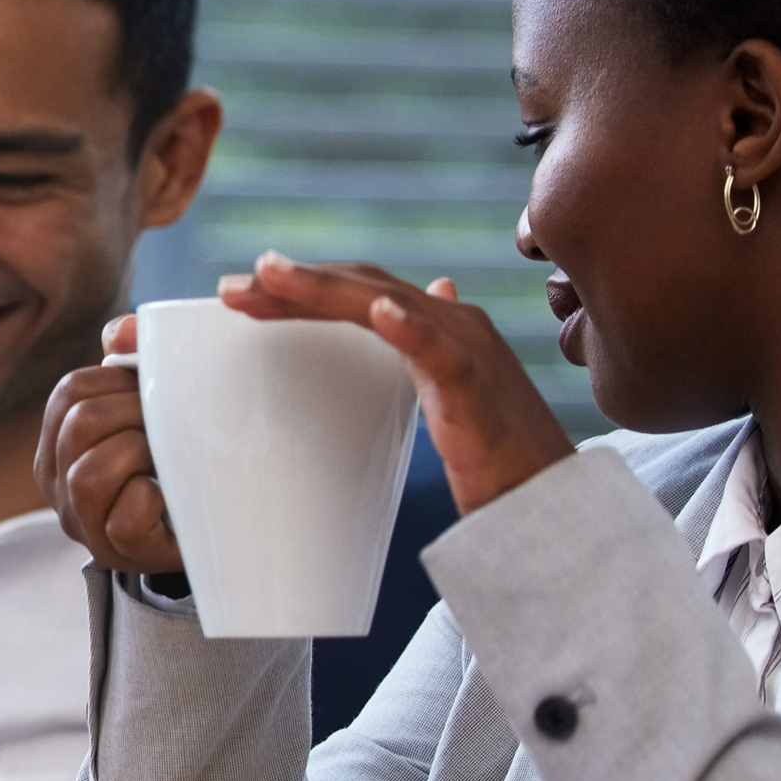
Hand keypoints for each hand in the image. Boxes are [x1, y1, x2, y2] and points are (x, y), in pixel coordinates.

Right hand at [37, 314, 185, 573]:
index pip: (70, 391)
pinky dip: (152, 500)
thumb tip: (122, 331)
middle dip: (136, 413)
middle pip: (79, 423)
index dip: (119, 381)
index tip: (153, 395)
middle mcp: (56, 480)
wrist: (208, 528)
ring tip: (166, 459)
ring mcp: (80, 520)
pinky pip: (125, 519)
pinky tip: (168, 498)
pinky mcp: (114, 550)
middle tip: (170, 426)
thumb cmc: (172, 463)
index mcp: (58, 440)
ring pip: (89, 473)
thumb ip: (132, 364)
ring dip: (140, 454)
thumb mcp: (149, 410)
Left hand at [220, 252, 573, 514]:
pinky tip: (377, 312)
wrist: (551, 505)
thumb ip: (421, 349)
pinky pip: (440, 352)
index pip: (359, 292)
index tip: (239, 295)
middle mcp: (453, 324)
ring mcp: (468, 350)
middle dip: (293, 283)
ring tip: (271, 276)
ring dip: (325, 288)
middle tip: (229, 289)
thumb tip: (410, 300)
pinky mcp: (478, 390)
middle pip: (362, 288)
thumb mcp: (446, 393)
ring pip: (387, 304)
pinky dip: (408, 327)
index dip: (301, 286)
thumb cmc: (497, 456)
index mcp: (438, 327)